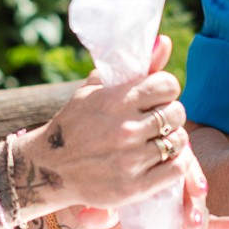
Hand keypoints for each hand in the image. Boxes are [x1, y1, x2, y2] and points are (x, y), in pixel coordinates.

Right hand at [19, 35, 191, 212]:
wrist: (49, 168)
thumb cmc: (75, 123)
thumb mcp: (95, 90)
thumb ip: (133, 67)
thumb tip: (166, 41)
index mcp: (116, 100)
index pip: (168, 85)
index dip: (166, 89)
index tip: (157, 97)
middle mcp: (125, 129)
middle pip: (177, 113)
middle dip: (170, 114)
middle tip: (157, 121)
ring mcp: (130, 159)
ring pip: (178, 141)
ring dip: (172, 139)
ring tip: (158, 140)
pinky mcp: (133, 186)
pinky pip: (176, 169)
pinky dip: (176, 163)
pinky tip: (164, 159)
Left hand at [62, 148, 228, 228]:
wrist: (91, 207)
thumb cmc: (94, 194)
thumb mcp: (92, 204)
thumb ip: (94, 210)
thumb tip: (91, 217)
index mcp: (148, 158)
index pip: (173, 157)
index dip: (184, 171)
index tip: (190, 188)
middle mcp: (164, 175)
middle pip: (189, 179)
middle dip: (194, 200)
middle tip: (192, 219)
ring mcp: (173, 197)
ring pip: (196, 200)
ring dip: (201, 216)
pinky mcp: (179, 219)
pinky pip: (205, 220)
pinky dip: (220, 225)